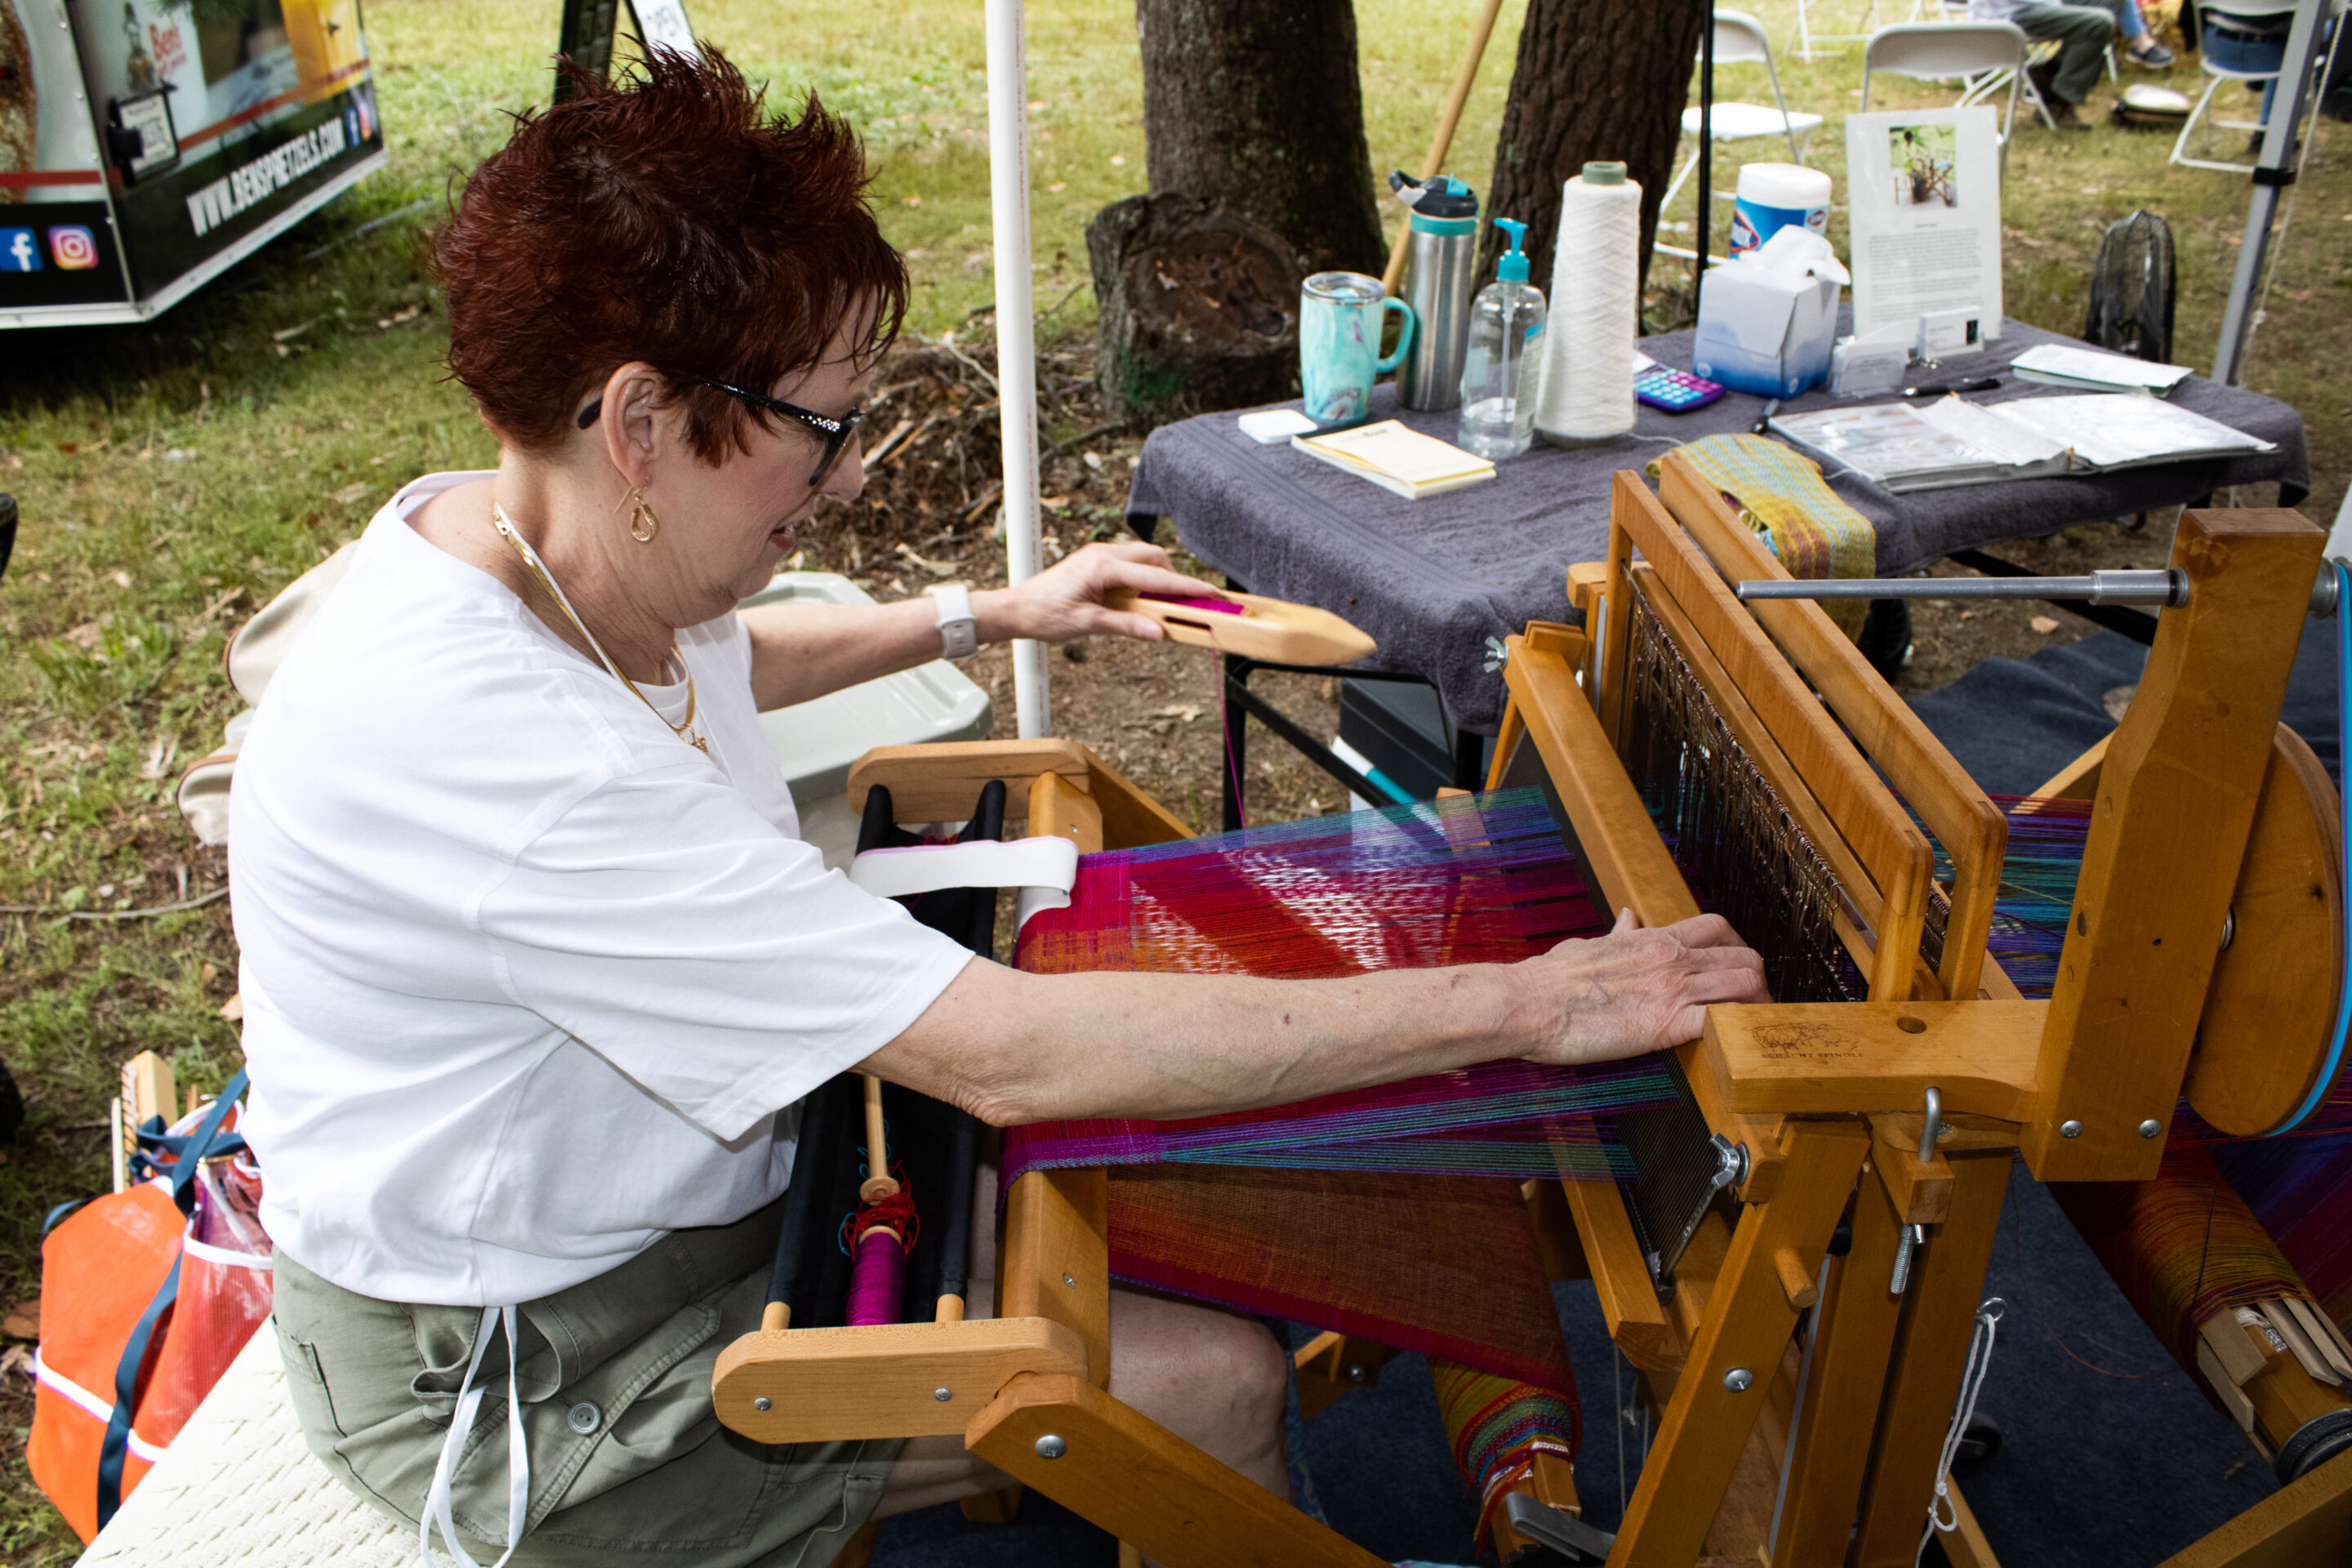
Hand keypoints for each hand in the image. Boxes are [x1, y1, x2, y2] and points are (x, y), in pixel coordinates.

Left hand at [981, 541, 1218, 644]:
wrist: (1016, 608)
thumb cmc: (1044, 615)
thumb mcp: (1088, 625)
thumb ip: (1127, 626)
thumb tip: (1159, 633)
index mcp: (1103, 567)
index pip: (1156, 577)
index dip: (1186, 587)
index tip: (1211, 593)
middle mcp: (1103, 555)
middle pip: (1155, 557)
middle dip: (1174, 578)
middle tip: (1184, 604)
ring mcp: (1099, 555)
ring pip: (1143, 558)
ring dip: (1157, 577)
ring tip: (1159, 606)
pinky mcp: (1095, 562)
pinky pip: (1129, 563)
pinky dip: (1142, 578)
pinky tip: (1138, 600)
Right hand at [1519, 910, 1768, 1065]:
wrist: (1528, 1002)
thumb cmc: (1549, 979)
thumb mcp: (1588, 945)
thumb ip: (1617, 933)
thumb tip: (1627, 918)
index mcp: (1652, 939)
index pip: (1715, 928)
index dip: (1737, 948)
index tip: (1736, 969)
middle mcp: (1670, 957)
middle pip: (1744, 955)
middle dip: (1759, 980)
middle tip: (1756, 1006)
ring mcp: (1672, 988)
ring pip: (1746, 983)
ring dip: (1759, 1006)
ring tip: (1755, 1030)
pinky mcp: (1668, 1023)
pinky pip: (1725, 1022)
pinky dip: (1739, 1034)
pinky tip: (1739, 1048)